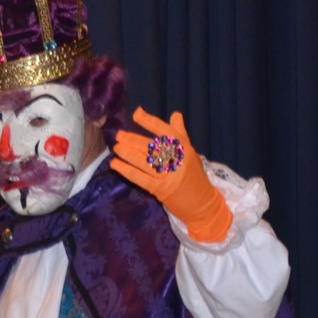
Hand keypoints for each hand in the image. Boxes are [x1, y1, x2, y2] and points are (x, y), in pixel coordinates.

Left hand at [110, 107, 232, 242]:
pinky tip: (115, 165)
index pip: (166, 132)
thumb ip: (180, 134)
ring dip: (128, 154)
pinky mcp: (160, 190)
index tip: (136, 114)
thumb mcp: (190, 153)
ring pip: (145, 161)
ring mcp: (169, 175)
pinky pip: (140, 178)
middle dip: (133, 140)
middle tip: (119, 135)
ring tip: (116, 148)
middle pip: (152, 146)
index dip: (150, 122)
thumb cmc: (194, 176)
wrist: (202, 203)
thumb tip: (175, 114)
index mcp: (184, 147)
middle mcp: (177, 159)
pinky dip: (126, 170)